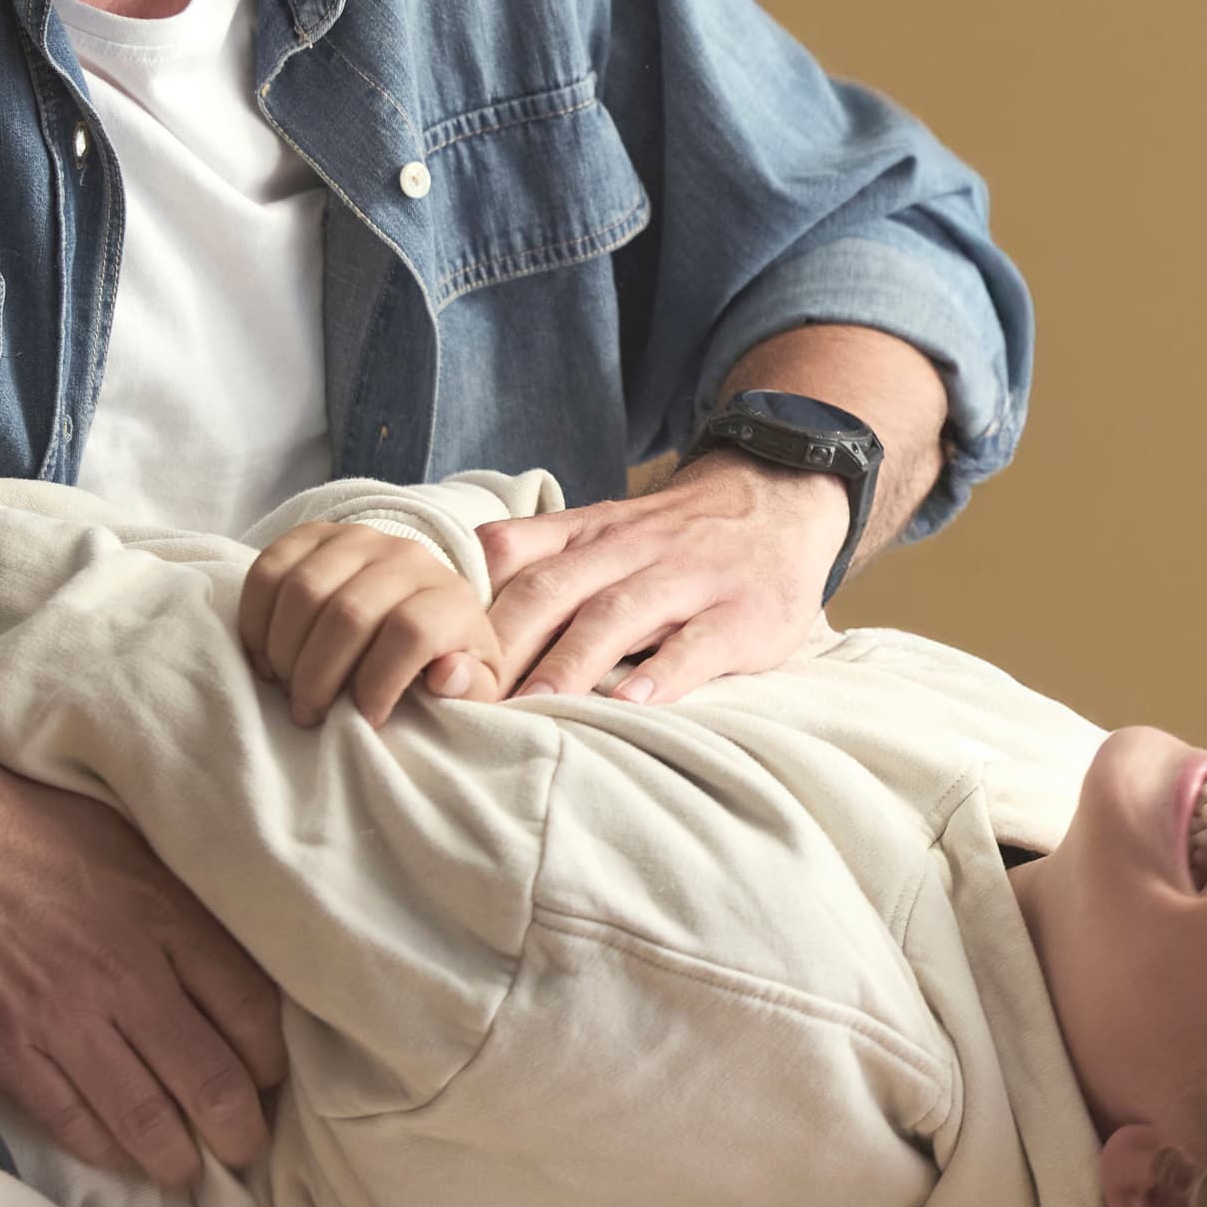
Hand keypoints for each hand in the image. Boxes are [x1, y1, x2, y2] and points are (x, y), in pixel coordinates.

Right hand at [0, 726, 288, 1187]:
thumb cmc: (0, 814)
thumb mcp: (113, 832)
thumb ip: (166, 893)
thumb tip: (210, 945)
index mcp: (162, 908)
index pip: (250, 1005)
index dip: (271, 1057)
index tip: (274, 1078)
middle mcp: (126, 970)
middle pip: (212, 1076)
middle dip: (239, 1127)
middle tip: (245, 1147)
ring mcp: (63, 1015)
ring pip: (147, 1116)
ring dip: (178, 1157)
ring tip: (189, 1170)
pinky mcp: (1, 1048)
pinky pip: (72, 1120)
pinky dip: (106, 1150)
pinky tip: (121, 1158)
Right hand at [240, 521, 499, 727]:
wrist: (416, 599)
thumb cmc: (440, 655)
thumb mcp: (473, 684)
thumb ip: (471, 689)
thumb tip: (448, 675)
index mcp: (450, 597)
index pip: (411, 632)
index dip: (380, 683)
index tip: (365, 721)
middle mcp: (407, 556)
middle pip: (348, 614)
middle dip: (318, 678)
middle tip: (308, 714)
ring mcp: (357, 539)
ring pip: (304, 591)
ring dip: (284, 652)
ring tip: (287, 688)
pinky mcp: (314, 534)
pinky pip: (269, 570)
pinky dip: (257, 621)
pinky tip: (266, 659)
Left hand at [477, 453, 846, 703]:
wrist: (781, 497)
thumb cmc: (676, 535)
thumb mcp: (602, 527)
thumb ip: (535, 554)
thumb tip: (450, 597)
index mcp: (586, 534)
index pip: (511, 559)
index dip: (465, 605)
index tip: (425, 652)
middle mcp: (627, 551)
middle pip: (550, 592)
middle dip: (500, 645)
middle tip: (460, 697)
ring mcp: (686, 580)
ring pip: (616, 616)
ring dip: (569, 664)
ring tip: (533, 710)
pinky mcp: (741, 615)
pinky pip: (697, 644)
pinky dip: (663, 674)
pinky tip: (632, 705)